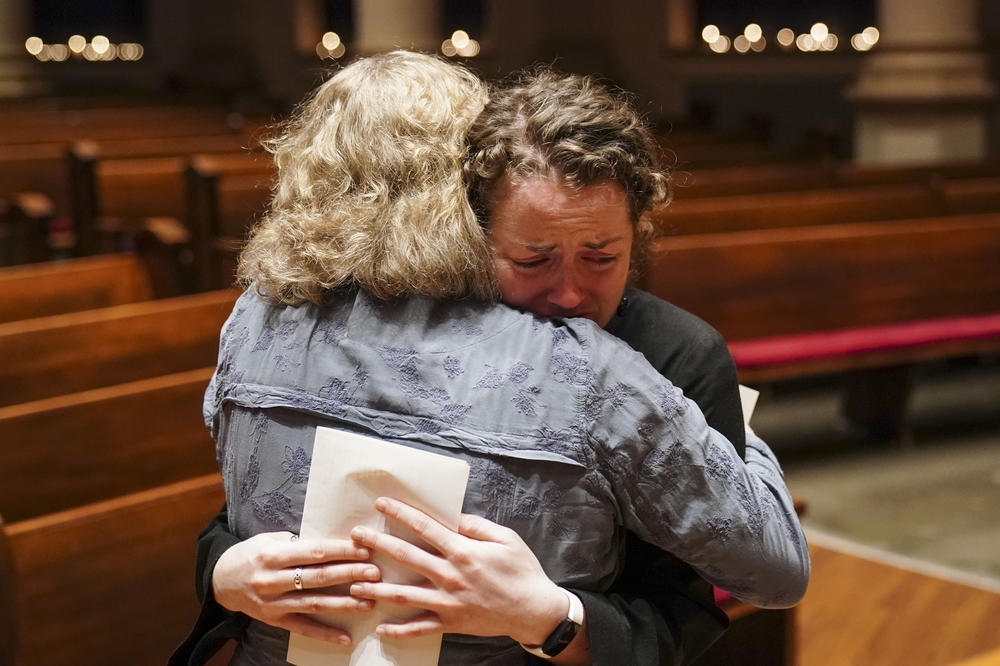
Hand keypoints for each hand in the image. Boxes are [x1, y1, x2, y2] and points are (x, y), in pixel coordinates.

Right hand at [212, 531, 380, 644]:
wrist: (221, 580)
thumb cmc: (252, 553)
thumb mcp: (270, 538)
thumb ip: (298, 541)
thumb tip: (335, 542)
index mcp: (272, 555)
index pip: (314, 552)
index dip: (341, 551)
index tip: (365, 548)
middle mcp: (272, 580)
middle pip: (318, 577)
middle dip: (349, 574)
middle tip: (375, 572)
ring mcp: (274, 603)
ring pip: (315, 603)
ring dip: (344, 603)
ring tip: (369, 600)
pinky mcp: (275, 620)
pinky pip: (303, 628)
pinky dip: (325, 634)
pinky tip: (346, 637)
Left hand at [348, 497, 567, 645]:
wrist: (535, 611)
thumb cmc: (522, 571)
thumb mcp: (505, 539)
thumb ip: (476, 526)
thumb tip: (452, 516)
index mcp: (463, 552)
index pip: (425, 527)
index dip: (401, 513)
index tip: (382, 503)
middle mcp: (451, 576)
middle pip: (406, 558)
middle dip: (378, 544)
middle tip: (355, 537)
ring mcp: (449, 602)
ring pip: (405, 595)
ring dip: (377, 589)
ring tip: (354, 584)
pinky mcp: (452, 623)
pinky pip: (421, 628)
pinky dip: (399, 630)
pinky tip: (380, 628)